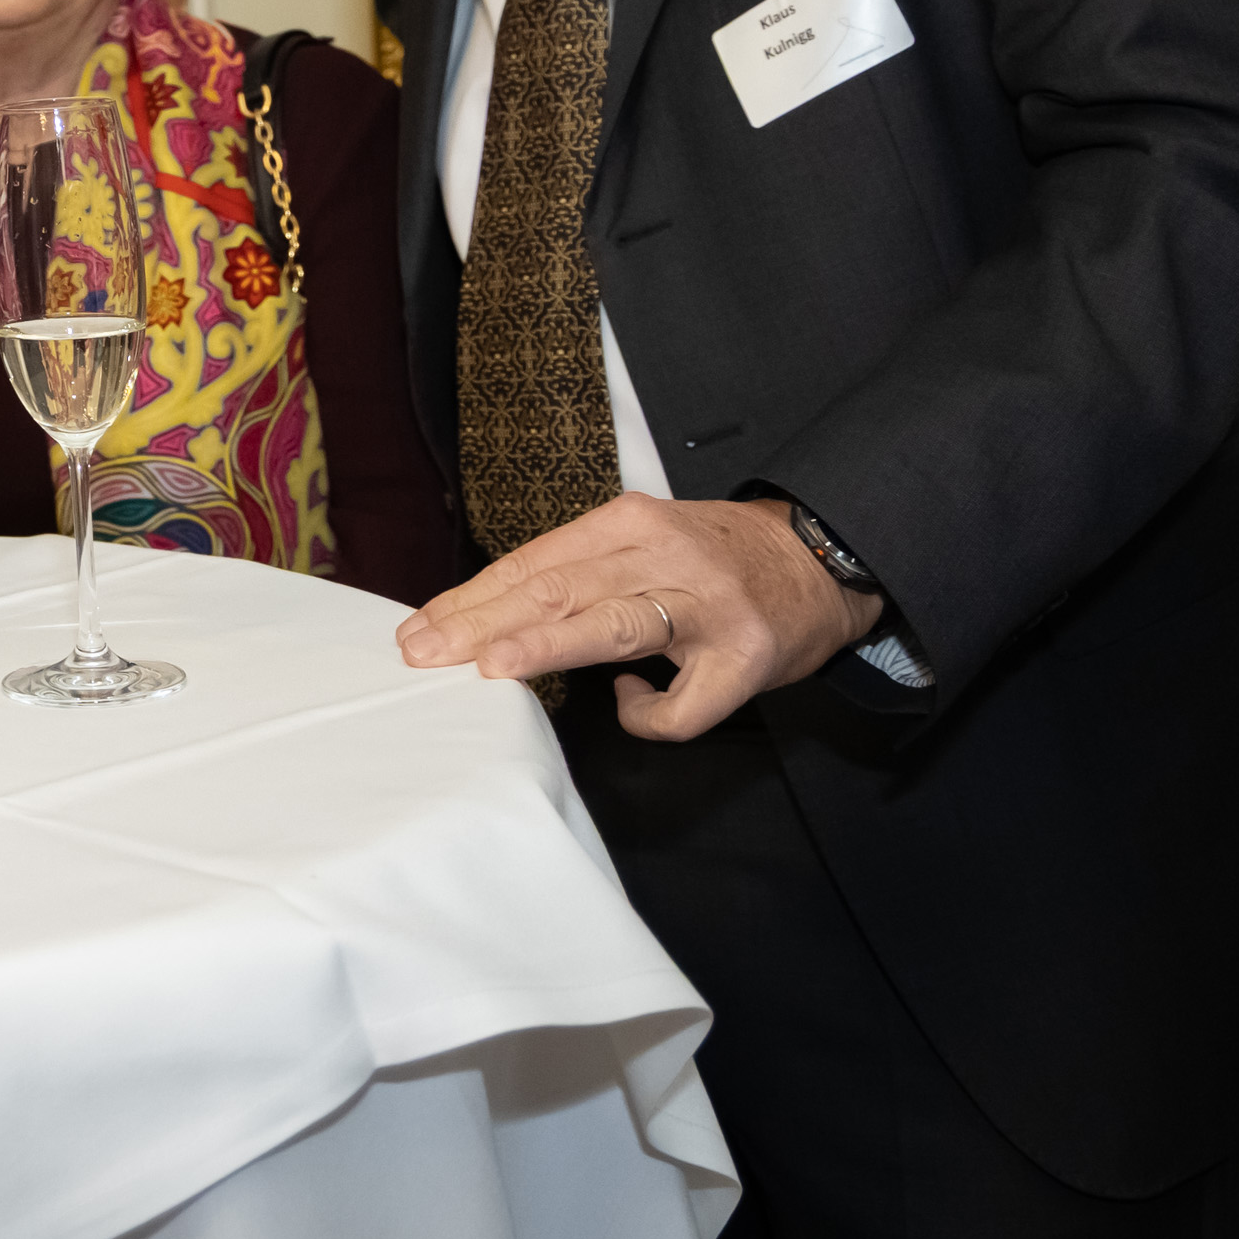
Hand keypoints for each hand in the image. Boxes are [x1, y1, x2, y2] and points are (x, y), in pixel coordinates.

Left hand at [394, 494, 886, 741]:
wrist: (820, 558)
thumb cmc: (712, 559)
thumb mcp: (643, 541)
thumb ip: (579, 571)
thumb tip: (490, 616)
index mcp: (628, 523)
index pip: (532, 562)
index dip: (472, 598)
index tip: (418, 628)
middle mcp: (664, 554)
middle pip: (557, 589)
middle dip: (483, 624)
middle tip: (426, 653)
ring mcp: (707, 605)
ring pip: (613, 626)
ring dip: (546, 646)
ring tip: (492, 665)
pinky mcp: (744, 657)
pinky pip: (682, 702)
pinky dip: (646, 715)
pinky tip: (630, 704)